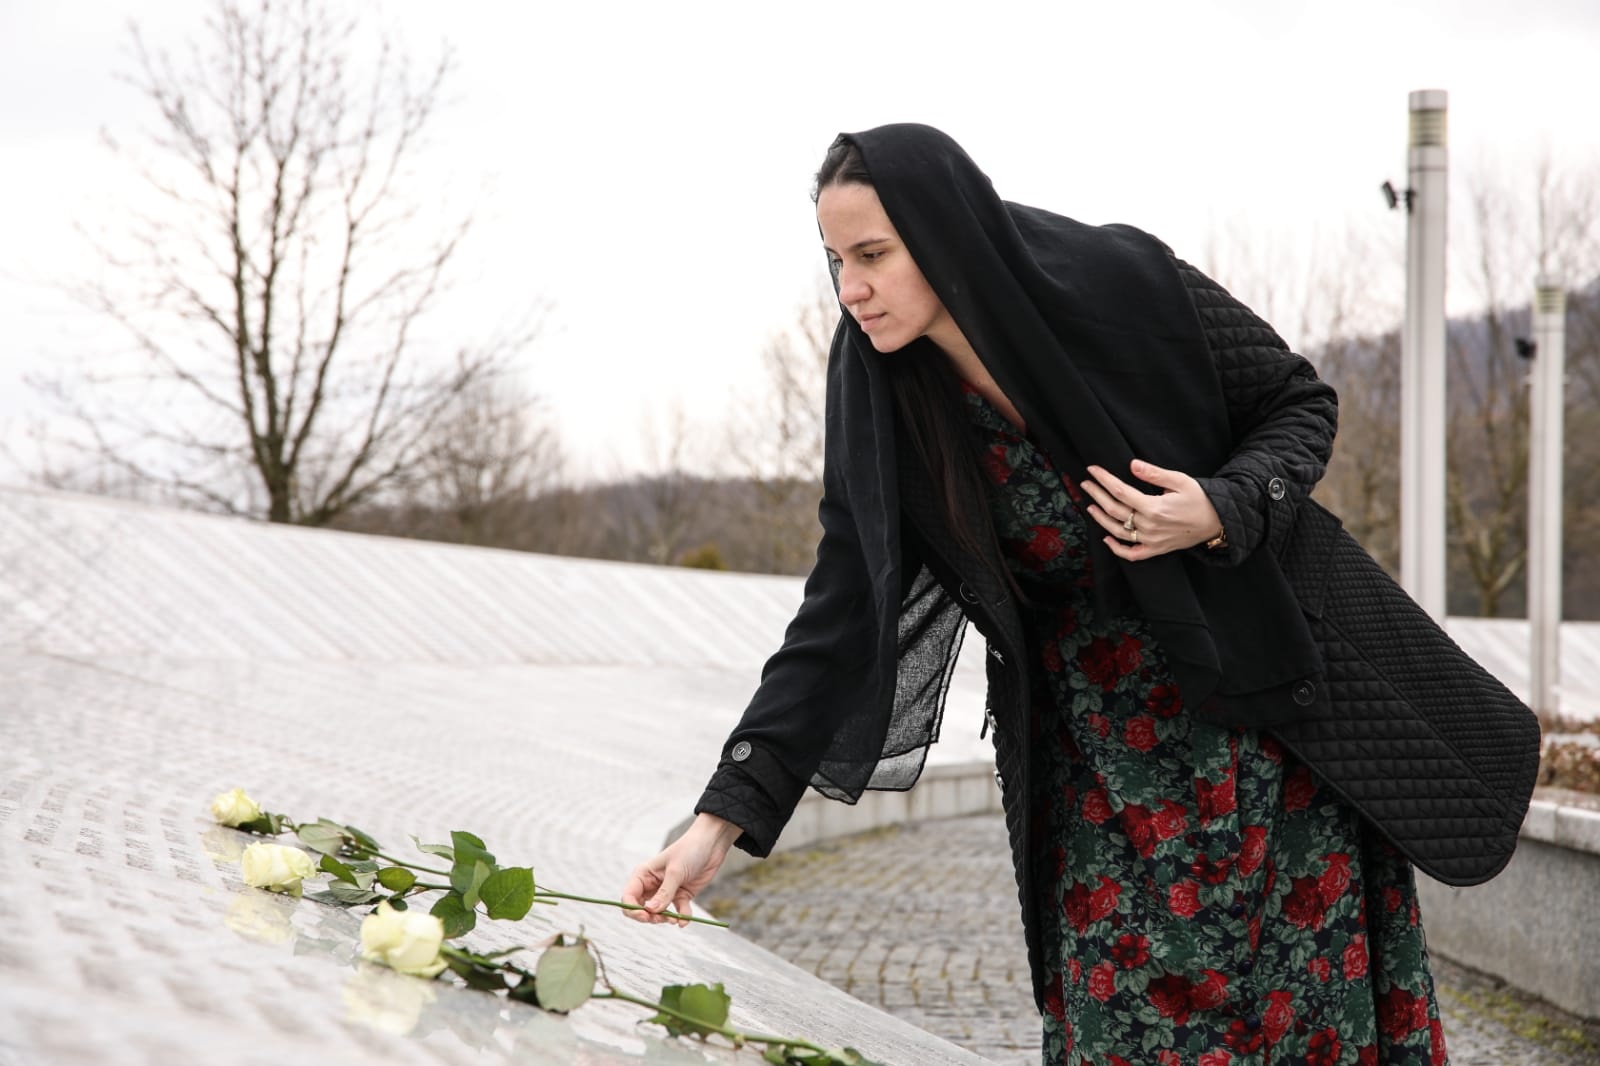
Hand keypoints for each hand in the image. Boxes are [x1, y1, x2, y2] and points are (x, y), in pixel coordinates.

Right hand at [621, 812, 742, 926]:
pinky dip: (681, 918)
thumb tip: (650, 911)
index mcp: (643, 875)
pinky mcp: (681, 895)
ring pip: (658, 914)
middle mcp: (651, 885)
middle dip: (648, 917)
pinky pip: (677, 912)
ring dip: (664, 919)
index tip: (646, 916)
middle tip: (662, 919)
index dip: (632, 910)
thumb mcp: (675, 871)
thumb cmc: (689, 850)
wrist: (711, 844)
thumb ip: (664, 893)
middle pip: (640, 909)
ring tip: (674, 920)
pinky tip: (685, 920)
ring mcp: (666, 892)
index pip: (628, 897)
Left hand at [1081, 459, 1223, 561]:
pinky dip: (1117, 549)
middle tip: (1085, 483)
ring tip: (1090, 506)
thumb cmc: (1200, 498)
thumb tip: (1132, 465)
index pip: (1120, 491)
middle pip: (1114, 510)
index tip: (1092, 470)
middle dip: (1097, 495)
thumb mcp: (1180, 480)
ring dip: (1100, 519)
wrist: (1218, 521)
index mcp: (1154, 507)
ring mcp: (1151, 541)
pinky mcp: (1156, 550)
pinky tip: (1106, 539)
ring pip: (1118, 531)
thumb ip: (1154, 474)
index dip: (1103, 479)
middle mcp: (1150, 526)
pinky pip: (1132, 554)